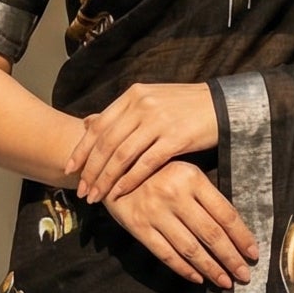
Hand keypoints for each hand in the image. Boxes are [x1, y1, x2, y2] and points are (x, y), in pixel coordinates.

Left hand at [71, 82, 217, 203]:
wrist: (223, 105)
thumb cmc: (185, 107)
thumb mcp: (150, 101)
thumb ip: (122, 113)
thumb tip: (89, 123)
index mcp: (133, 96)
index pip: (99, 125)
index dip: (82, 149)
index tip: (70, 169)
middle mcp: (142, 105)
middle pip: (106, 143)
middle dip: (91, 170)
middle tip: (82, 191)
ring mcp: (158, 121)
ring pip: (122, 155)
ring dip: (106, 179)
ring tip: (96, 196)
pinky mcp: (175, 138)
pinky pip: (145, 163)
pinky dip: (129, 180)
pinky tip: (120, 193)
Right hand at [106, 161, 257, 289]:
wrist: (111, 168)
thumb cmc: (155, 171)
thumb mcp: (183, 170)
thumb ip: (204, 195)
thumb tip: (233, 228)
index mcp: (192, 178)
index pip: (225, 214)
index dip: (242, 237)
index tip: (253, 253)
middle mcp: (175, 195)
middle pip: (211, 234)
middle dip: (231, 258)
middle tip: (244, 275)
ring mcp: (155, 213)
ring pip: (190, 248)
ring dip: (210, 268)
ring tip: (225, 282)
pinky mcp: (138, 227)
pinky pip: (165, 253)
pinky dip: (183, 269)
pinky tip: (197, 278)